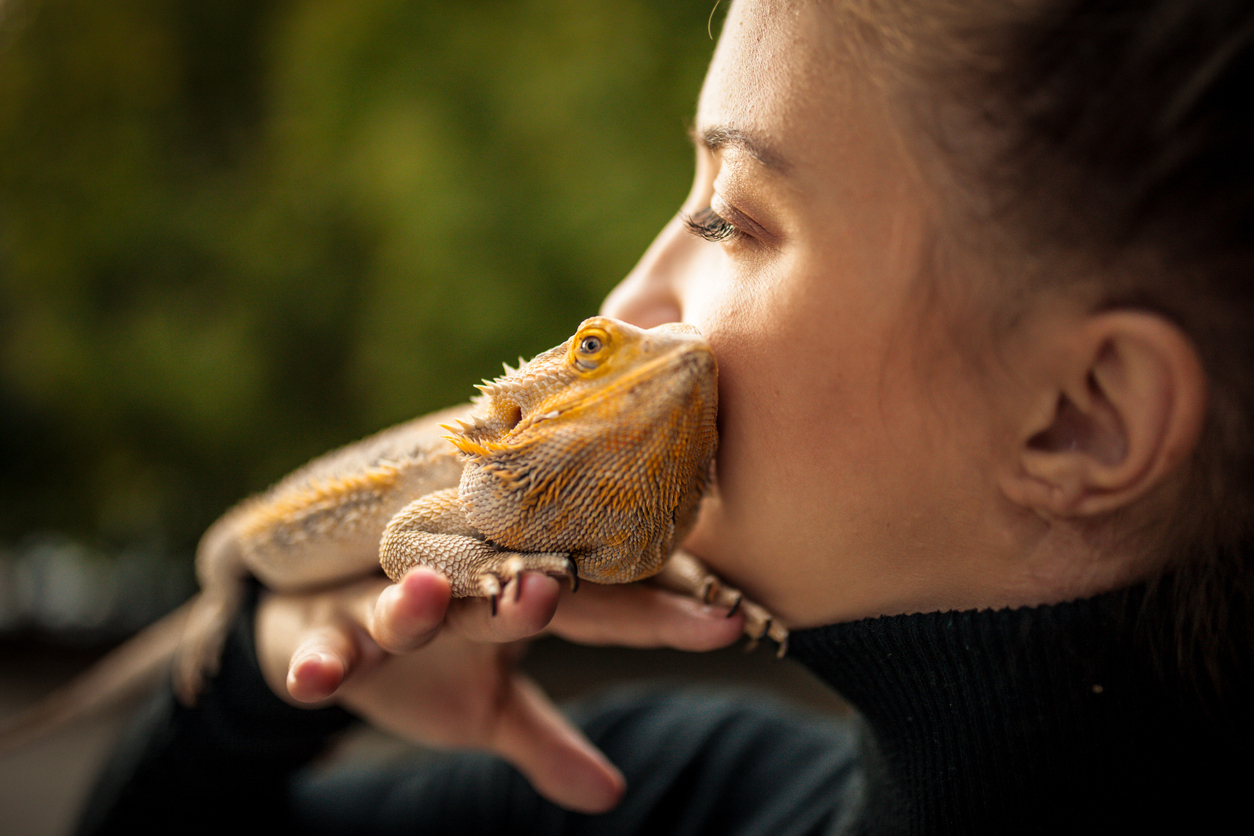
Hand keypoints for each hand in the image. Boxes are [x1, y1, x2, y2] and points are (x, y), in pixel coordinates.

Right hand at [253, 567, 744, 812]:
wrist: (309, 630)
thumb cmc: (420, 662)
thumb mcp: (486, 708)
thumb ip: (546, 741)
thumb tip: (612, 794)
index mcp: (510, 601)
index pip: (595, 605)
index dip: (657, 616)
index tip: (728, 622)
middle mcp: (456, 590)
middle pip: (500, 586)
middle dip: (531, 588)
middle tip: (560, 583)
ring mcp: (382, 605)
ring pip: (401, 602)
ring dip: (413, 604)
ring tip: (426, 596)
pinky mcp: (321, 631)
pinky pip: (319, 646)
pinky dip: (316, 661)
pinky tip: (314, 680)